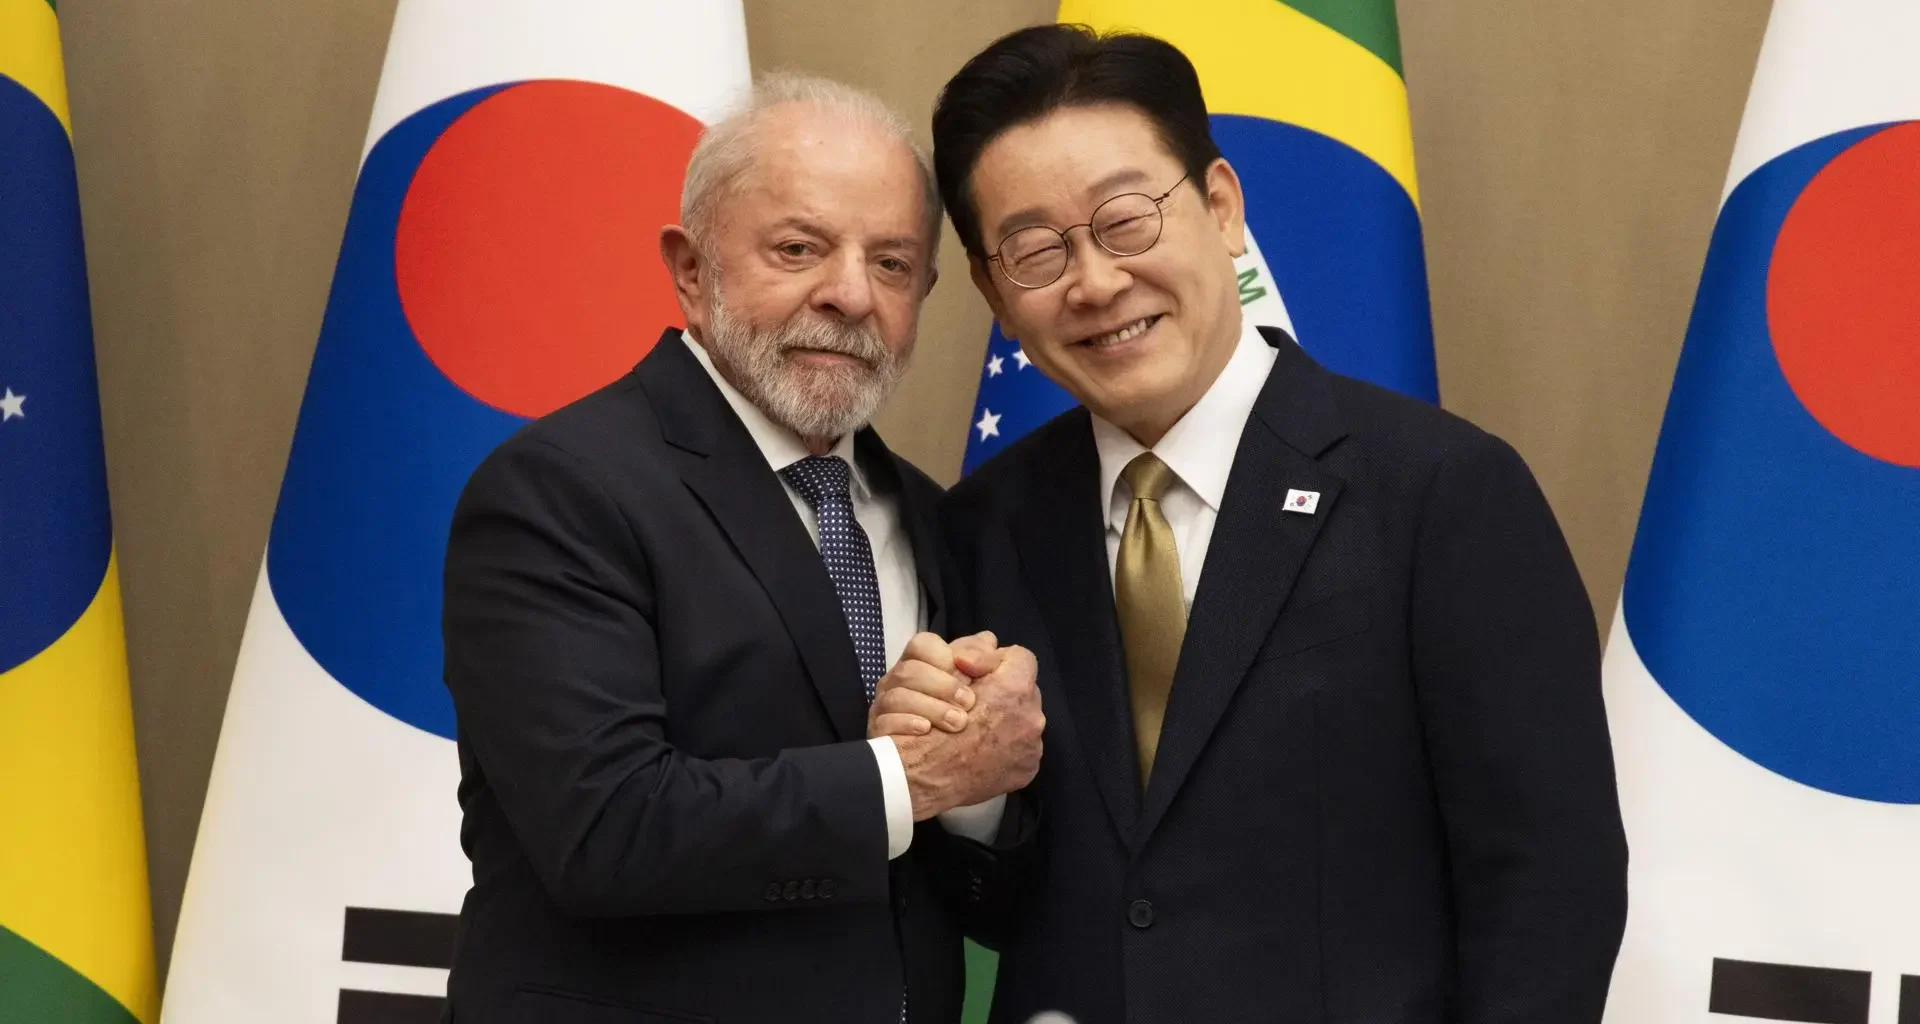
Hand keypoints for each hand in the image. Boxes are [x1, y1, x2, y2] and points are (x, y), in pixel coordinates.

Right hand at [867, 631, 998, 738]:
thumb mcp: (976, 679)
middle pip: (909, 671)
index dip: (943, 655)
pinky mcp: (879, 733)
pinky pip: (886, 723)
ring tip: (958, 722)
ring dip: (931, 708)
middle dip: (943, 686)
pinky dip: (907, 724)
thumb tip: (988, 641)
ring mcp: (884, 706)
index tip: (969, 674)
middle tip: (969, 703)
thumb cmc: (960, 710)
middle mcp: (896, 681)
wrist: (943, 760)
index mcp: (918, 662)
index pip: (921, 644)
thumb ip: (982, 655)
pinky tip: (926, 730)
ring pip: (897, 697)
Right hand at [893, 644, 1042, 819]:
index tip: (978, 675)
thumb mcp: (939, 671)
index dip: (996, 663)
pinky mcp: (1026, 771)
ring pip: (1023, 720)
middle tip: (974, 705)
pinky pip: (1021, 749)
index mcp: (1014, 688)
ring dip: (1003, 722)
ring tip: (975, 732)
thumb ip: (972, 653)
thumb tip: (990, 641)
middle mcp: (1032, 717)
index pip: (1020, 658)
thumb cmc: (926, 723)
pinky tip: (979, 752)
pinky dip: (1003, 749)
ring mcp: (1032, 748)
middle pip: (1023, 691)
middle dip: (1002, 694)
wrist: (920, 779)